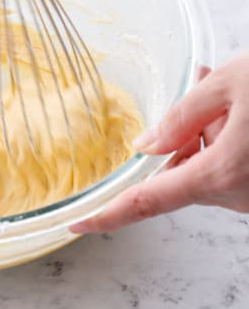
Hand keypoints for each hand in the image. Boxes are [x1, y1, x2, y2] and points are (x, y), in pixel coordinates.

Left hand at [72, 53, 248, 233]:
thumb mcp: (229, 86)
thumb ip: (180, 117)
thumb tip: (145, 144)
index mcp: (217, 175)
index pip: (146, 202)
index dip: (107, 214)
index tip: (76, 222)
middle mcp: (236, 195)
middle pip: (181, 173)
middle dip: (184, 134)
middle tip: (202, 86)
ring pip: (208, 168)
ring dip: (211, 133)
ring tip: (233, 94)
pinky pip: (230, 169)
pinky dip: (229, 142)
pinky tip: (242, 109)